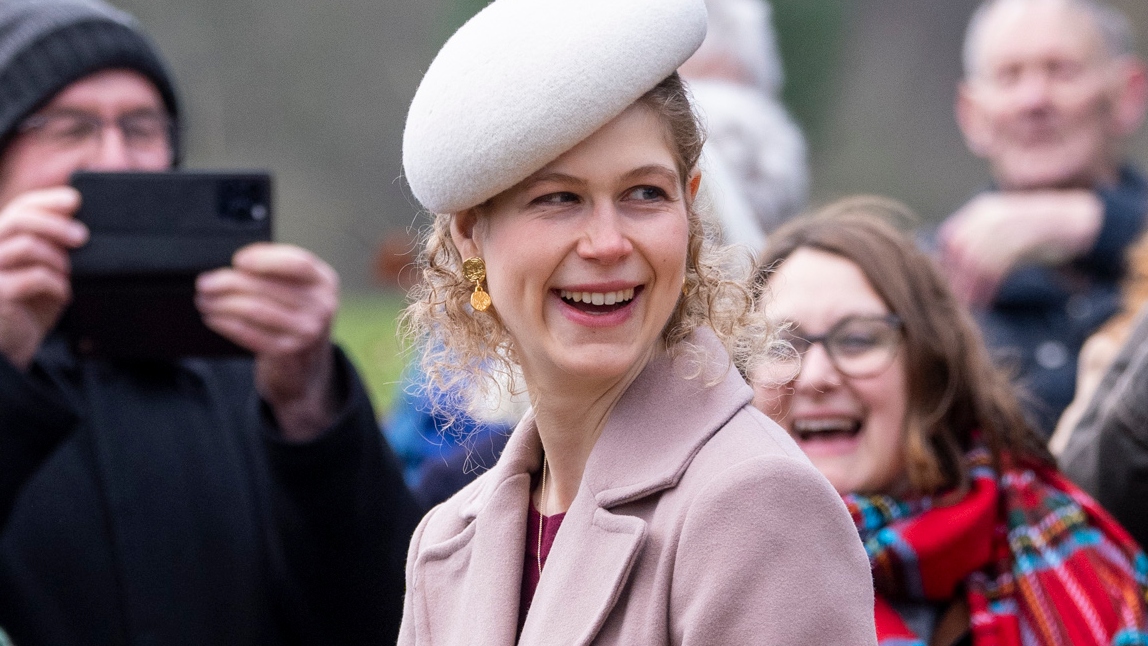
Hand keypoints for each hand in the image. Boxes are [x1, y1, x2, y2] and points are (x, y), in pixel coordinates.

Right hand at [0, 187, 86, 369]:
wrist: (15, 346)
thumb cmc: (32, 306)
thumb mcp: (45, 271)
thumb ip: (54, 248)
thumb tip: (81, 224)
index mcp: (0, 239)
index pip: (20, 207)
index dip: (48, 201)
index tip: (75, 200)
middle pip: (20, 218)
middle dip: (57, 224)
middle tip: (83, 237)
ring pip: (28, 246)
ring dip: (59, 259)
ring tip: (69, 276)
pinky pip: (35, 277)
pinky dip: (58, 284)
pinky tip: (64, 295)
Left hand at [196, 243, 340, 441]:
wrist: (305, 365)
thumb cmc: (294, 318)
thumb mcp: (299, 290)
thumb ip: (278, 273)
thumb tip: (238, 266)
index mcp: (325, 283)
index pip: (298, 263)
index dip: (265, 258)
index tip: (237, 260)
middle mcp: (321, 306)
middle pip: (268, 286)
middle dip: (229, 282)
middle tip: (205, 282)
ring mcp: (306, 331)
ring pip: (255, 309)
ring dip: (223, 303)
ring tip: (204, 299)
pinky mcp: (287, 351)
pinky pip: (249, 333)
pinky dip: (226, 324)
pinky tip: (213, 317)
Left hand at [939, 190, 1102, 306]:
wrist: (1076, 220)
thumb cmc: (1037, 232)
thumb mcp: (1003, 233)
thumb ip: (980, 244)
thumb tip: (953, 269)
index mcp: (981, 210)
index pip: (950, 236)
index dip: (945, 261)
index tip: (946, 284)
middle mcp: (990, 214)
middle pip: (960, 248)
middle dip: (955, 276)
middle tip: (954, 299)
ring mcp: (1009, 223)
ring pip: (977, 258)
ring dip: (970, 285)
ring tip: (969, 304)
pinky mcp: (1025, 236)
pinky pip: (999, 264)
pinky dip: (988, 285)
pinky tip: (986, 300)